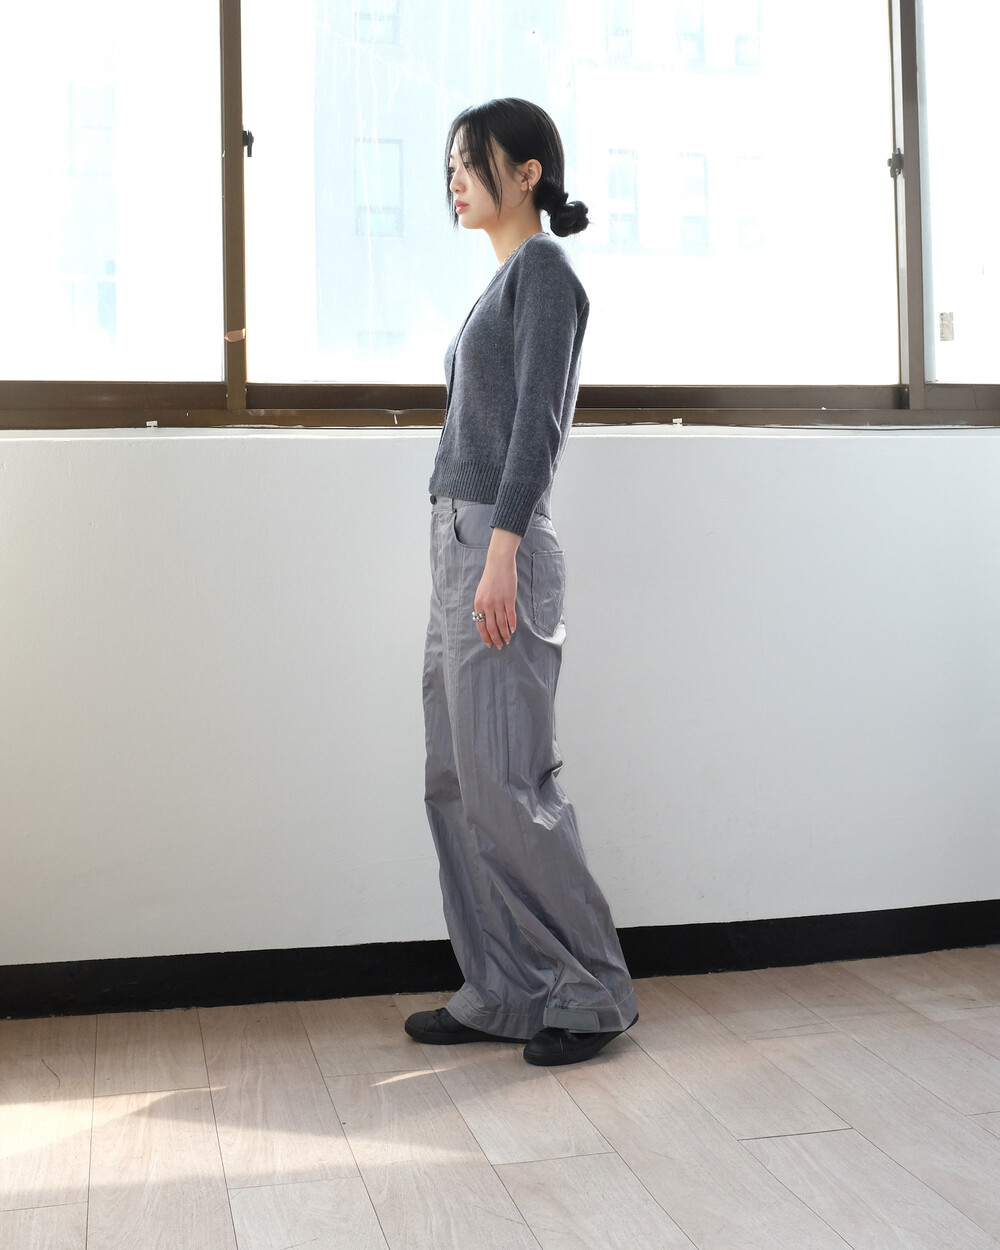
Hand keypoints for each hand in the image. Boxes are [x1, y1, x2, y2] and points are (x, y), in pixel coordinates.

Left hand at [474, 528, 520, 647]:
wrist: (499, 563)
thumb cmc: (490, 578)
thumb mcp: (481, 593)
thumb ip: (483, 606)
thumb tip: (486, 621)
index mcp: (478, 604)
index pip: (481, 625)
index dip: (486, 637)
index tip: (489, 644)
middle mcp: (487, 605)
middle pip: (491, 627)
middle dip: (496, 639)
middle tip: (499, 646)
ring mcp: (498, 602)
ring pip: (501, 624)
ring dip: (505, 634)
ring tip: (507, 641)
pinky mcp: (509, 599)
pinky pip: (510, 616)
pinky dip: (512, 624)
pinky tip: (513, 630)